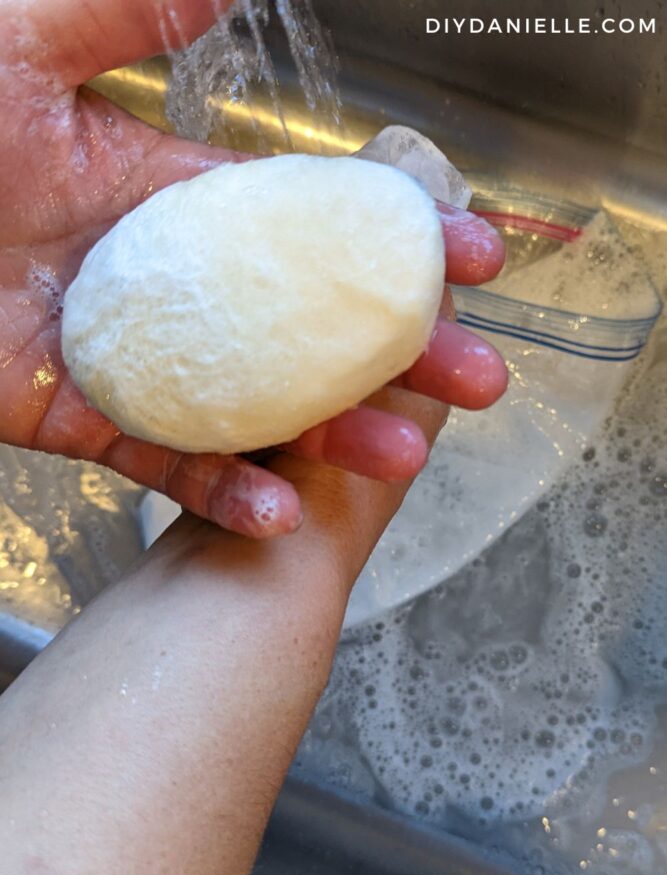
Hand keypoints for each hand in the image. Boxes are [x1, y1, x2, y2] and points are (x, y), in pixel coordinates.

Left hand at [0, 0, 506, 538]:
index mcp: (171, 202)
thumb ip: (119, 18)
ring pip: (253, 408)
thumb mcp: (21, 48)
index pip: (307, 227)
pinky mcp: (80, 421)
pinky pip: (162, 465)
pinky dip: (223, 490)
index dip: (390, 241)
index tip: (467, 255)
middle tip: (478, 376)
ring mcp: (133, 360)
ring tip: (406, 454)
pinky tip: (284, 512)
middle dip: (399, 354)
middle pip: (306, 329)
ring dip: (333, 437)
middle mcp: (169, 288)